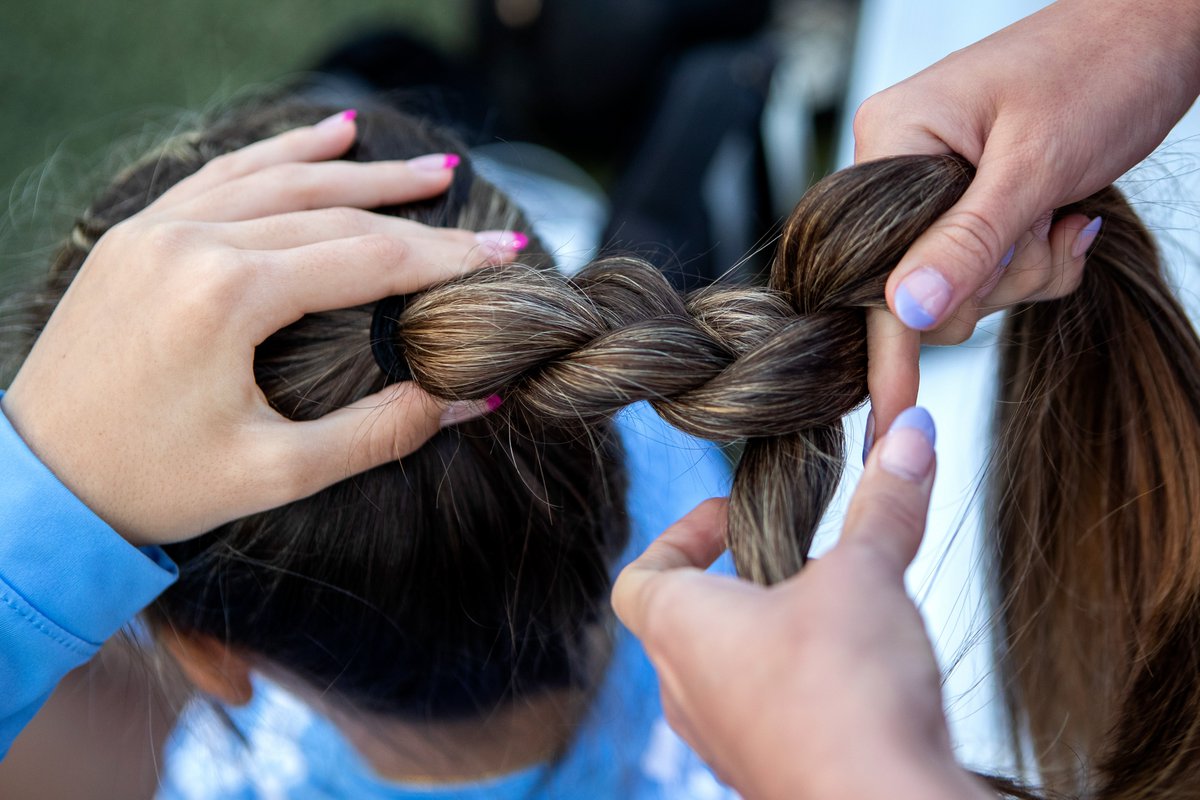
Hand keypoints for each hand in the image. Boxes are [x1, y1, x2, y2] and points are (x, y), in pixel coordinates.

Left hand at [1, 111, 520, 545]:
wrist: (38, 488)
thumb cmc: (154, 488)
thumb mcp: (277, 473)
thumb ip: (381, 432)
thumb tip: (470, 399)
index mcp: (225, 296)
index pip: (367, 259)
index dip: (444, 259)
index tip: (503, 257)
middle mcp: (190, 242)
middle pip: (333, 212)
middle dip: (417, 218)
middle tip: (484, 224)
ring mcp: (157, 230)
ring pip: (281, 180)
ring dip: (359, 172)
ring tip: (428, 172)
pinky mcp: (137, 236)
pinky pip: (225, 176)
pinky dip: (281, 155)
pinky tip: (327, 138)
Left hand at [612, 408, 989, 799]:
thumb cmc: (845, 698)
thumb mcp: (867, 576)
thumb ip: (884, 503)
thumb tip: (910, 432)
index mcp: (680, 633)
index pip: (639, 576)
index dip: (678, 535)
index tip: (731, 513)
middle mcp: (689, 693)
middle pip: (684, 621)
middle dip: (736, 579)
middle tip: (791, 552)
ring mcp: (726, 743)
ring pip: (725, 673)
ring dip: (769, 634)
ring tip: (832, 606)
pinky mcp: (770, 775)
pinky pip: (767, 717)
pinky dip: (798, 685)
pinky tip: (859, 672)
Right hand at [854, 0, 1199, 432]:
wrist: (1153, 32)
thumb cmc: (1100, 66)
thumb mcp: (1037, 162)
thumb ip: (969, 241)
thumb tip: (906, 311)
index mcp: (892, 141)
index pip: (873, 265)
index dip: (888, 344)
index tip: (887, 418)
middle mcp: (897, 168)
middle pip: (916, 287)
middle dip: (992, 282)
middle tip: (1042, 232)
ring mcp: (930, 189)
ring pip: (959, 287)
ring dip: (1023, 271)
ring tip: (1062, 217)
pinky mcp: (965, 205)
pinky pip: (986, 272)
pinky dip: (1033, 264)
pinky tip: (1064, 222)